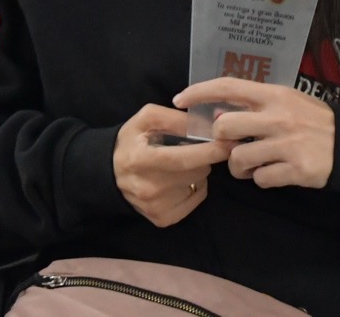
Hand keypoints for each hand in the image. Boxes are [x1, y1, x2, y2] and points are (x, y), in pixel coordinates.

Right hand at [114, 104, 229, 226]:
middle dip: (205, 156)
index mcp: (141, 159)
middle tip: (196, 147)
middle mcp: (148, 188)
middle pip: (197, 171)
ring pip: (199, 183)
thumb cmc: (131, 141)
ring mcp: (156, 207)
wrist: (109, 173)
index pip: (184, 157)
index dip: (210, 150)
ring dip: (199, 170)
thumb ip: (175, 118)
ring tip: (181, 163)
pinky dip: (195, 187)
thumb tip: (207, 124)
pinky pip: (196, 199)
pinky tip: (180, 180)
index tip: (230, 142)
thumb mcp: (146, 119)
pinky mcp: (163, 220)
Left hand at [173, 78, 334, 189]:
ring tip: (253, 165)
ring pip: (238, 159)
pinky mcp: (296, 169)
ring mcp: (287, 144)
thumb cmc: (313, 121)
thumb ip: (256, 104)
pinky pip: (261, 179)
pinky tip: (273, 173)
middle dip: (221, 141)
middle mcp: (278, 117)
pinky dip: (261, 179)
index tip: (179, 100)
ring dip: (240, 167)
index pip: (228, 86)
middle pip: (225, 127)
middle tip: (231, 147)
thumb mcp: (287, 101)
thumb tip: (219, 113)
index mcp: (274, 95)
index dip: (199, 92)